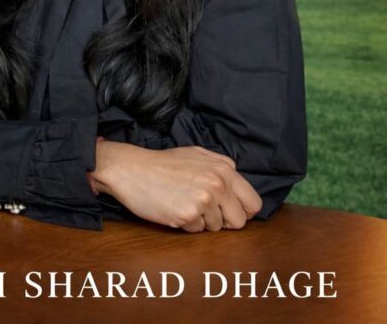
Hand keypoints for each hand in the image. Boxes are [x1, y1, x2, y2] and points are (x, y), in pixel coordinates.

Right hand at [91, 142, 262, 232]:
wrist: (132, 169)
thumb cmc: (164, 163)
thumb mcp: (198, 155)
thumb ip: (222, 167)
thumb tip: (239, 187)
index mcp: (224, 168)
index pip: (253, 203)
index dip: (242, 211)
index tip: (229, 211)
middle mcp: (218, 183)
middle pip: (239, 221)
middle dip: (224, 221)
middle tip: (205, 211)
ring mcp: (203, 200)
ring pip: (217, 228)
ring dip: (202, 221)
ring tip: (183, 202)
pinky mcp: (188, 215)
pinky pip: (197, 231)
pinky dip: (187, 224)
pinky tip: (174, 208)